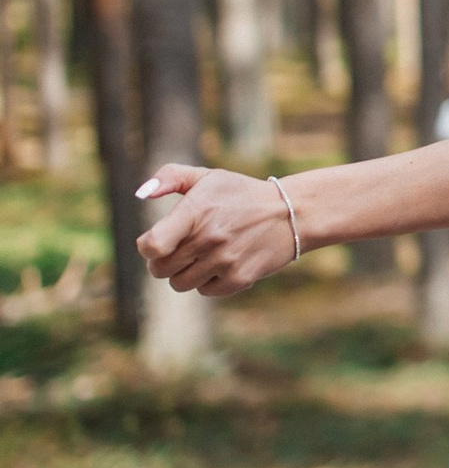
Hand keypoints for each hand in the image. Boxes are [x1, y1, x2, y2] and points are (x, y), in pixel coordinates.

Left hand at [135, 163, 301, 298]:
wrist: (289, 213)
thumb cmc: (240, 194)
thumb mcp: (207, 177)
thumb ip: (169, 178)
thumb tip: (140, 194)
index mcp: (195, 212)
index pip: (152, 246)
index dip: (148, 247)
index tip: (157, 242)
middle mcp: (208, 238)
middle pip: (160, 270)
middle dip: (165, 261)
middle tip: (181, 249)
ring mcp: (224, 261)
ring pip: (180, 284)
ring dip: (185, 273)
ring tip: (202, 256)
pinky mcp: (239, 278)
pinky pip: (205, 290)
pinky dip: (208, 281)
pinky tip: (222, 264)